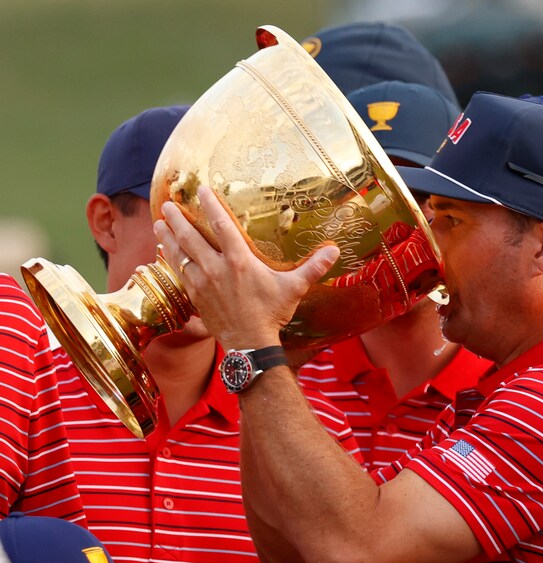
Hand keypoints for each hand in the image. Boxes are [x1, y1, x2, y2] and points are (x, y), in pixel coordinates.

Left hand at [153, 187, 339, 349]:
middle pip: (191, 237)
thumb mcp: (294, 288)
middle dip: (178, 219)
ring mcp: (202, 283)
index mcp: (239, 261)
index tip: (201, 190)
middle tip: (168, 205)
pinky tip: (165, 253)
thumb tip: (335, 251)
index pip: (221, 226)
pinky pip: (179, 273)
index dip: (210, 206)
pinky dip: (170, 260)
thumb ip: (313, 268)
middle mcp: (216, 268)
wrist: (250, 343)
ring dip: (168, 237)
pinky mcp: (195, 297)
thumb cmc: (271, 314)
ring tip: (159, 223)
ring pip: (180, 254)